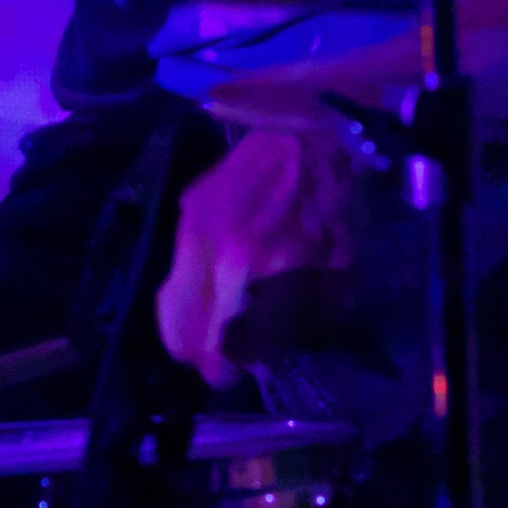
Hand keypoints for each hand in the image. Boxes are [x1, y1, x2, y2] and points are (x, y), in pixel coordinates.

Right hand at [156, 128, 355, 389]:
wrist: (307, 131)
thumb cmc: (333, 200)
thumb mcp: (337, 266)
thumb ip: (305, 316)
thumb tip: (274, 351)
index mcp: (254, 267)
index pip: (220, 341)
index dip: (223, 369)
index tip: (232, 377)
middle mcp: (212, 253)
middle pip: (181, 330)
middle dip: (198, 354)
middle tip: (216, 363)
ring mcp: (192, 231)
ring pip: (169, 303)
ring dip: (185, 328)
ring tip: (205, 336)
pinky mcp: (185, 212)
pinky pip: (174, 270)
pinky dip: (187, 294)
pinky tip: (207, 295)